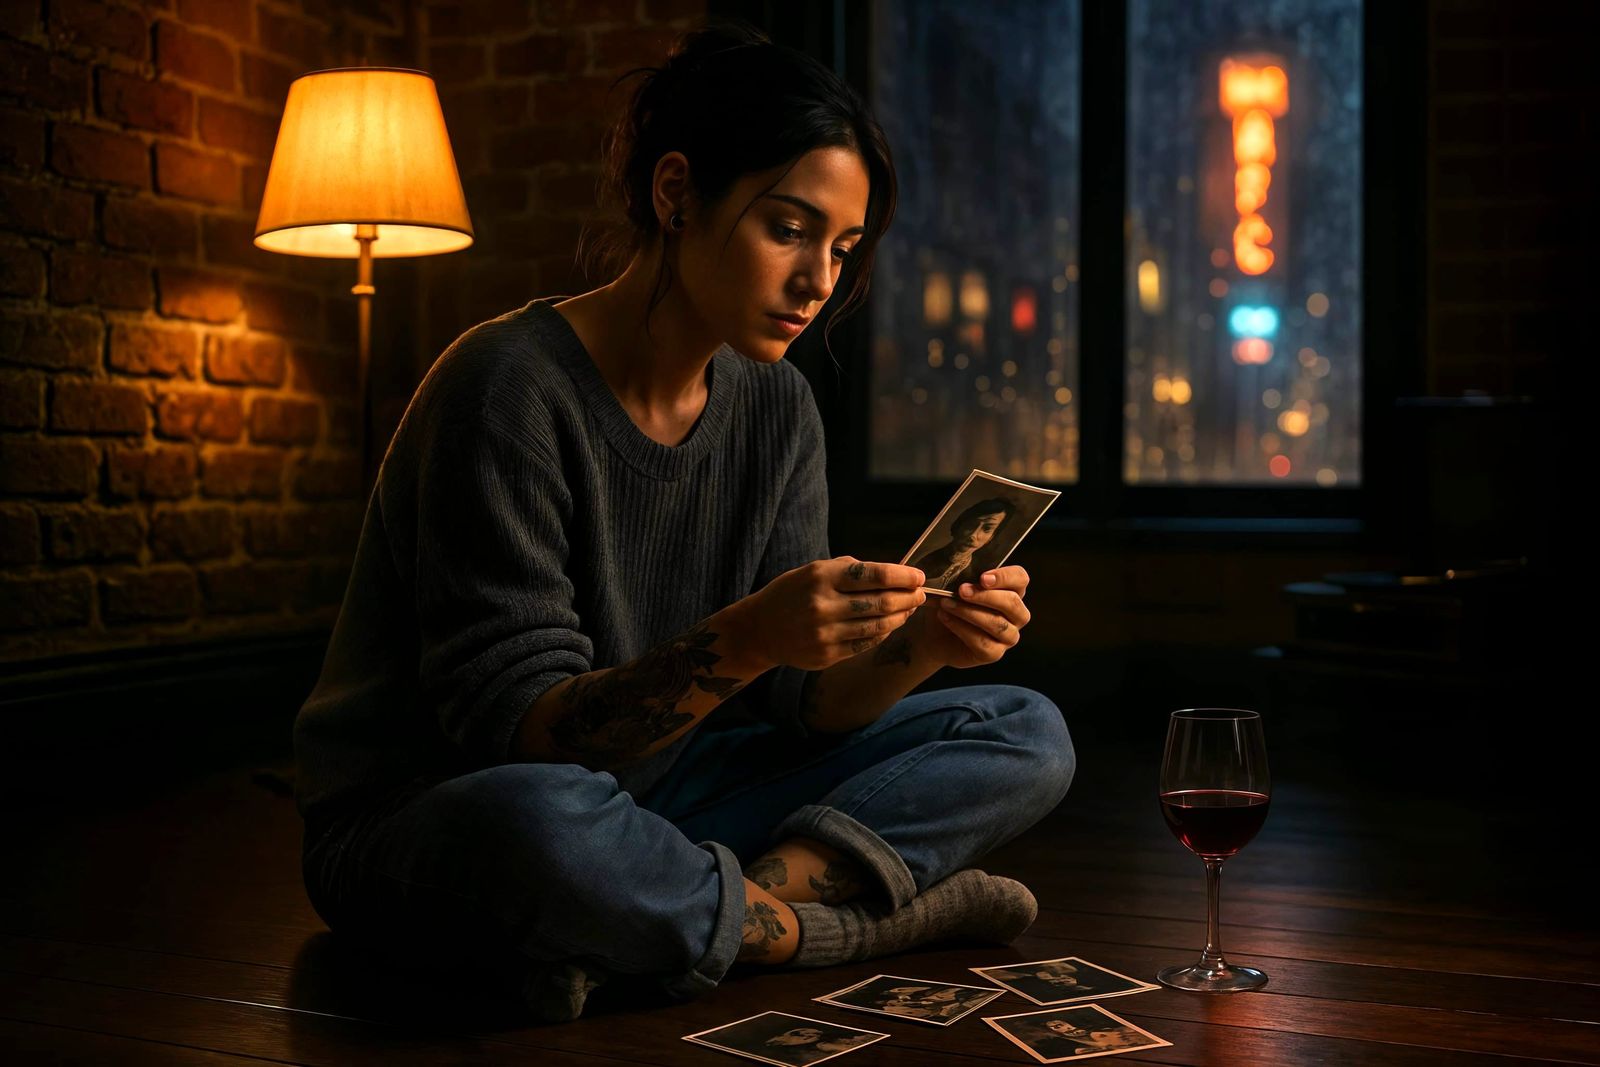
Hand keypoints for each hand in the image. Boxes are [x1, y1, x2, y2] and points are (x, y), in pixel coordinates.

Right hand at [741, 556, 926, 670]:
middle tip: (921, 595)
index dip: (902, 576)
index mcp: (822, 577)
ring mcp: (825, 633)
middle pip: (881, 602)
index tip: (918, 577)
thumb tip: (891, 573)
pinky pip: (864, 644)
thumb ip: (848, 570)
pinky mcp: (826, 655)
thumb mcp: (813, 570)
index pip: (874, 574)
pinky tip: (889, 625)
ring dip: (900, 617)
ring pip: (877, 626)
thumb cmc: (792, 593)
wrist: (759, 629)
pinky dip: (882, 634)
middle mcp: (823, 605)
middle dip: (908, 598)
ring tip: (909, 610)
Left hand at [913, 565, 1030, 668]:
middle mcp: (1017, 614)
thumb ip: (963, 574)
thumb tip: (959, 561)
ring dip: (969, 612)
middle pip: (1012, 603)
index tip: (982, 577)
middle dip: (985, 596)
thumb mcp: (954, 585)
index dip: (1005, 577)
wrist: (934, 633)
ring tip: (946, 604)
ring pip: (997, 624)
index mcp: (1012, 591)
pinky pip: (983, 642)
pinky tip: (946, 618)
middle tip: (961, 590)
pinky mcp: (995, 654)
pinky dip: (961, 629)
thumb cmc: (949, 604)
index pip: (1020, 579)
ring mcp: (1008, 636)